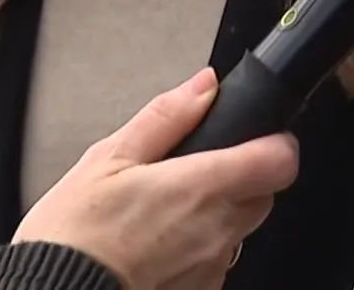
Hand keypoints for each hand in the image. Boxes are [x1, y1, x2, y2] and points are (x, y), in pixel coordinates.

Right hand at [13, 69, 299, 289]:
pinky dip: (196, 250)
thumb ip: (166, 117)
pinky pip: (215, 263)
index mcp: (199, 187)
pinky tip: (157, 246)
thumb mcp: (109, 158)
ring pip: (239, 230)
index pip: (280, 160)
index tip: (257, 137)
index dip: (275, 143)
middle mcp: (216, 230)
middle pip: (263, 194)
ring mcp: (211, 267)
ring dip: (216, 216)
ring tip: (163, 215)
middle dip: (241, 178)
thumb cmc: (74, 233)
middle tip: (194, 174)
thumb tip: (204, 86)